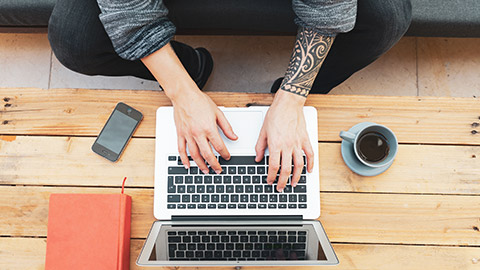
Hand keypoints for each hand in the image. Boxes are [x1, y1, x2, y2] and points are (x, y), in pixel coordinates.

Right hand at [140, 43, 236, 173]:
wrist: (184, 95)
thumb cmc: (199, 101)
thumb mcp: (218, 112)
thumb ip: (226, 127)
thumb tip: (234, 137)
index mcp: (209, 128)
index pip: (219, 146)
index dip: (225, 154)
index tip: (227, 157)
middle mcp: (198, 133)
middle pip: (207, 154)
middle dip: (214, 164)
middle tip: (218, 170)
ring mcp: (188, 134)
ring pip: (194, 154)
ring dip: (201, 165)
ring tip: (206, 171)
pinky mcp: (180, 134)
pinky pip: (181, 150)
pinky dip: (184, 159)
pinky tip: (188, 165)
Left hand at [255, 90, 313, 191]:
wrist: (288, 103)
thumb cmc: (276, 114)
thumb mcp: (263, 130)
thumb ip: (260, 146)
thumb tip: (257, 158)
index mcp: (275, 144)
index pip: (273, 166)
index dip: (271, 176)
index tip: (269, 181)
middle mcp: (287, 145)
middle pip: (286, 169)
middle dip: (283, 181)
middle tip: (280, 188)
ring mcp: (298, 143)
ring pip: (298, 165)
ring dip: (296, 177)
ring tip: (294, 184)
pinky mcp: (305, 139)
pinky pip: (309, 155)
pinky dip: (310, 164)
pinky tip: (308, 171)